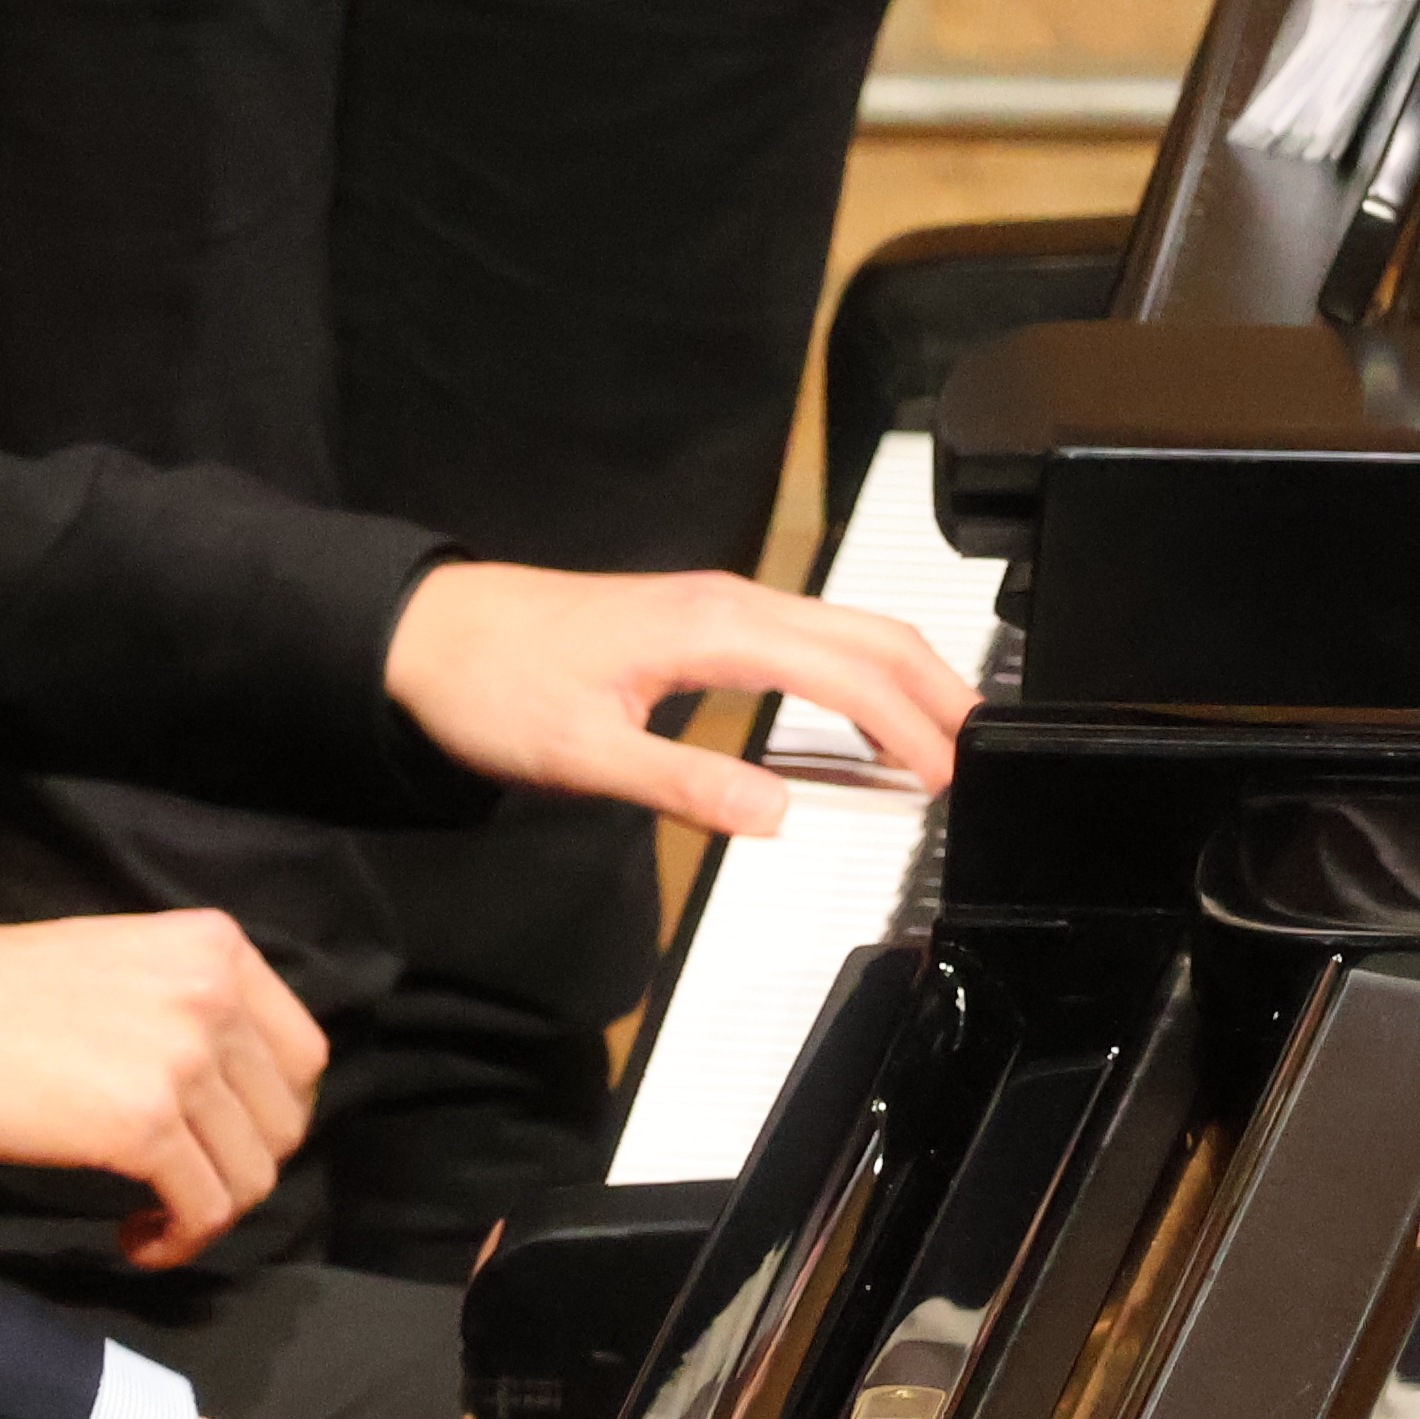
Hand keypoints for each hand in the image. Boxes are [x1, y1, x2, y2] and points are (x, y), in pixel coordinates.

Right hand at [0, 912, 328, 1265]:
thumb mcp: (122, 962)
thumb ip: (189, 1005)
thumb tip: (237, 1090)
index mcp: (215, 945)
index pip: (301, 1053)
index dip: (270, 1115)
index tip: (222, 1143)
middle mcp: (214, 993)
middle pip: (284, 1120)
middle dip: (242, 1169)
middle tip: (185, 1189)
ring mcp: (183, 1057)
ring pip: (252, 1174)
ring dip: (208, 1215)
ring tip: (153, 1221)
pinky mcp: (144, 1124)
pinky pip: (204, 1210)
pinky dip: (179, 1242)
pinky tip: (135, 1239)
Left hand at [380, 560, 972, 844]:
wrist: (427, 637)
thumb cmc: (491, 686)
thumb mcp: (583, 756)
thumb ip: (686, 785)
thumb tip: (778, 814)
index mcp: (713, 629)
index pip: (847, 673)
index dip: (911, 726)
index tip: (955, 777)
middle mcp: (729, 604)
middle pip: (871, 635)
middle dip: (941, 692)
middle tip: (992, 759)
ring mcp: (720, 608)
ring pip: (847, 632)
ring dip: (909, 681)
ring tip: (953, 745)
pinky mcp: (704, 624)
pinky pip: (811, 642)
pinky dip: (862, 677)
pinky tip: (870, 724)